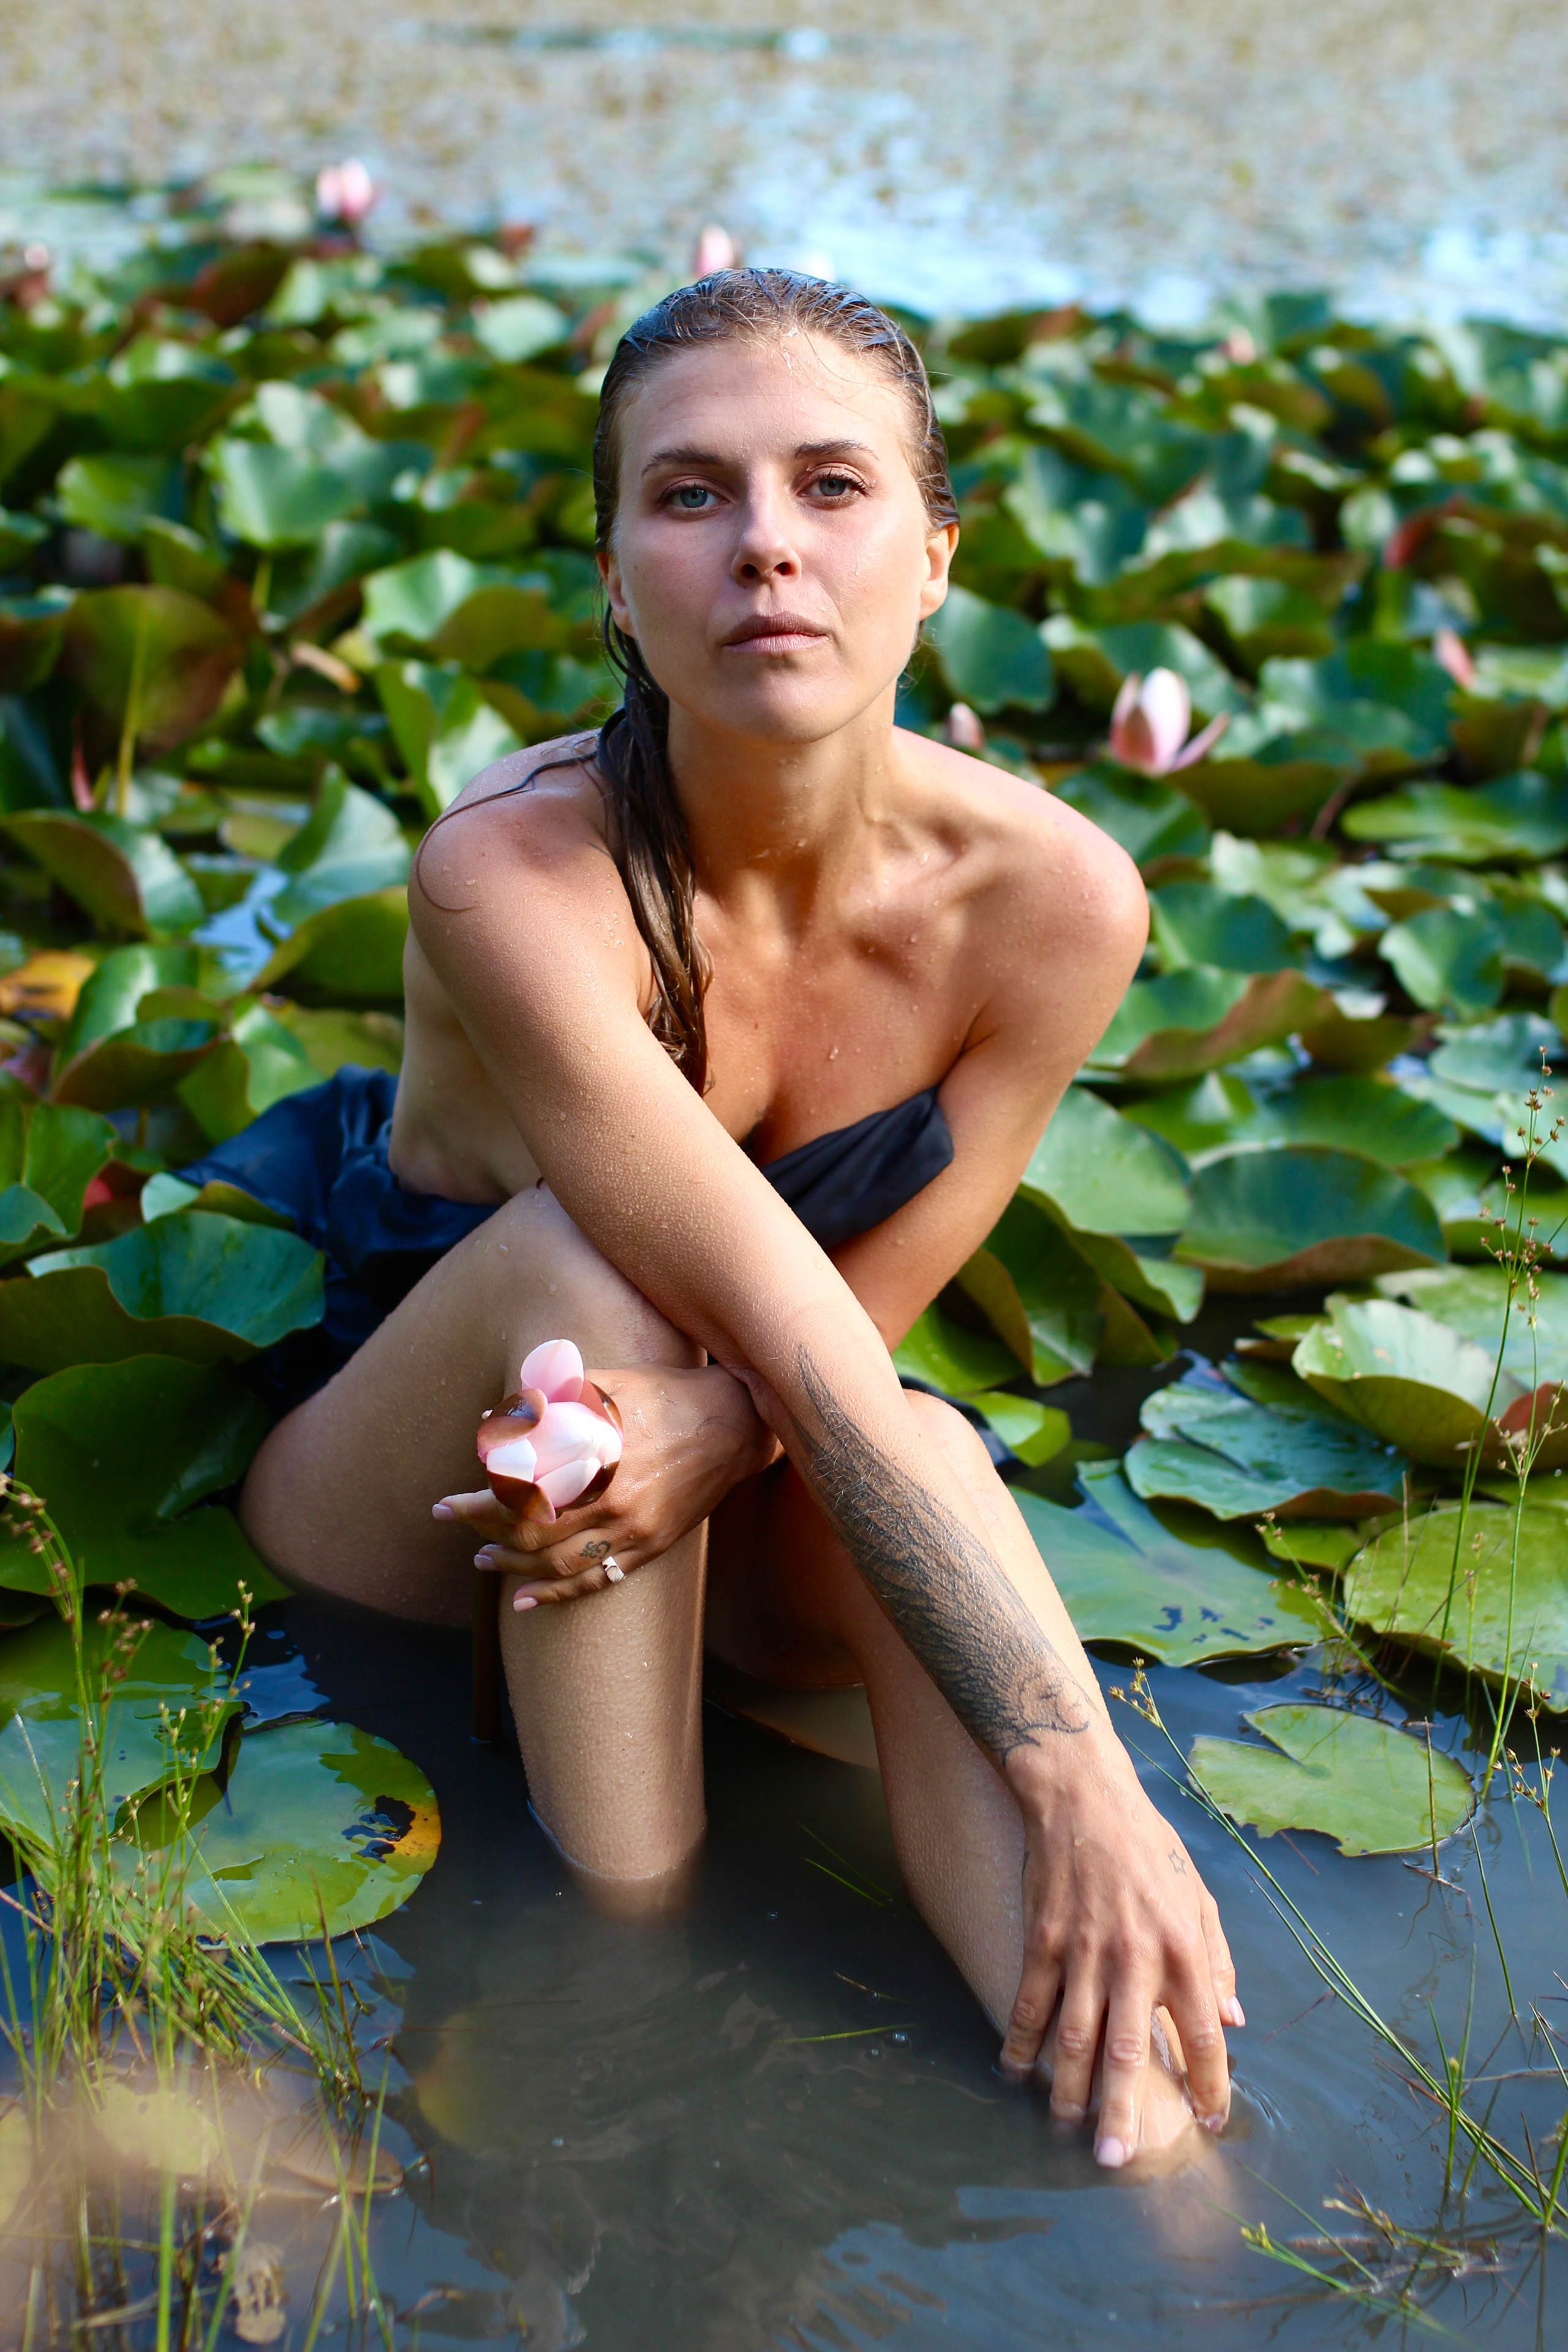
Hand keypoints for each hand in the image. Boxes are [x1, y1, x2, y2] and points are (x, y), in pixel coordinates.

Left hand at [434, 1362, 777, 1604]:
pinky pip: (596, 1580)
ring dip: (511, 1566)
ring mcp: (633, 1527)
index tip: (448, 1504)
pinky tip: (526, 1600)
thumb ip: (547, 1402)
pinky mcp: (651, 1545)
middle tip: (454, 1523)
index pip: (518, 1493)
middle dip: (482, 1532)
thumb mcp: (603, 1383)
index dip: (477, 1502)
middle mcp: (612, 1497)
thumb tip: (491, 1422)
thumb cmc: (662, 1394)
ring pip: (557, 1563)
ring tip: (483, 1560)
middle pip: (529, 1532)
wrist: (732, 1423)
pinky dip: (556, 1594)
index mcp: (596, 1455)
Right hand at [1001, 1727, 1241, 2166]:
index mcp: (1183, 1950)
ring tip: (1068, 2126)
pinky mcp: (1043, 1939)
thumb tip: (1234, 2020)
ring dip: (1068, 2088)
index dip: (1210, 2084)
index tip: (1210, 2121)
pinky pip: (1029, 2000)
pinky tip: (1014, 2069)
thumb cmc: (1149, 1847)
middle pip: (1128, 2051)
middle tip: (1115, 2158)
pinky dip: (1020, 2039)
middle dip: (1123, 2111)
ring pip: (1074, 2036)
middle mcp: (1135, 1958)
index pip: (1203, 2035)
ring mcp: (1083, 1951)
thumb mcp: (1199, 1898)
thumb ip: (1218, 1961)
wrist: (1083, 1797)